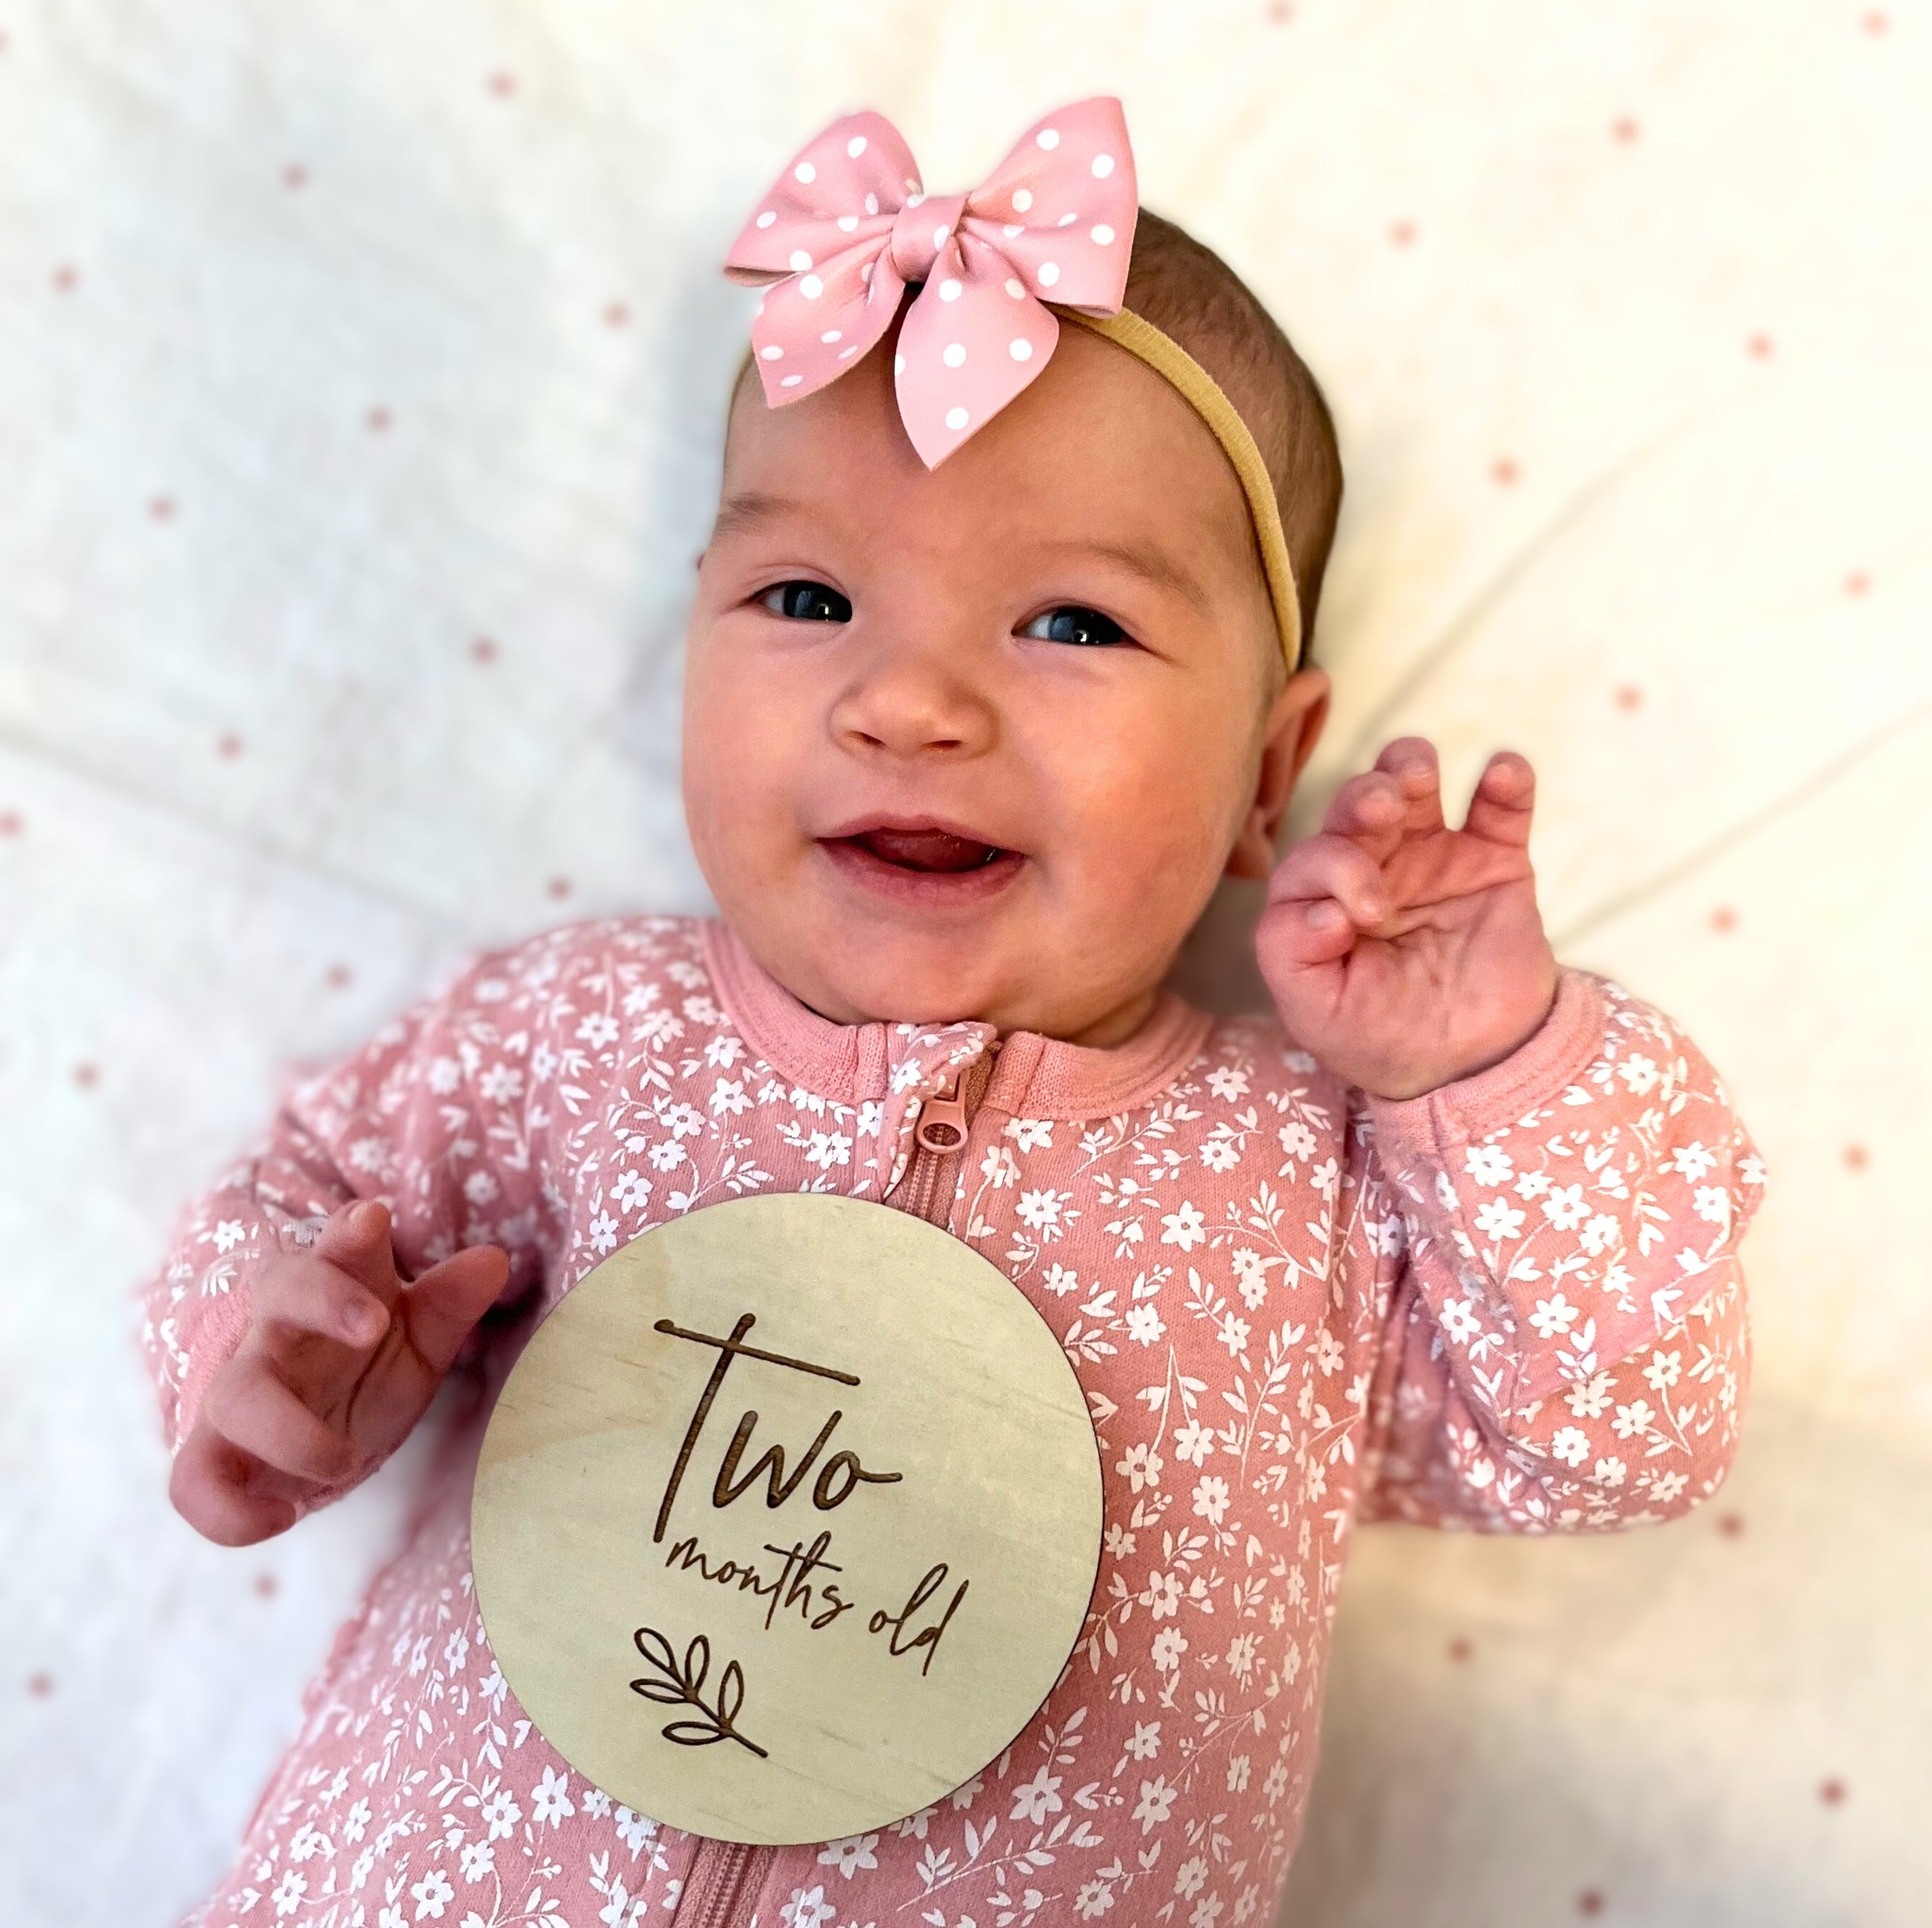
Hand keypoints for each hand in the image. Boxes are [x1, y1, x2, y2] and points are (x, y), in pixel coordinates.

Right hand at [169, 1201, 509, 1546]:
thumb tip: (494, 1260)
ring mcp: (243, 1392)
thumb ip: (451, 1301)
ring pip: (236, 1395)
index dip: (350, 1234)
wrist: (314, 1437)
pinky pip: (193, 1482)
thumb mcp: (420, 1335)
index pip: (336, 1247)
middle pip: (278, 1290)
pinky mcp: (217, 1456)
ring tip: (347, 1462)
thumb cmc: (366, 1368)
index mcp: (334, 1289)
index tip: (372, 1216)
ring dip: (288, 1431)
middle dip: (322, 1299)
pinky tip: (281, 1520)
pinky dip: (227, 1511)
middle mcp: (280, 1331)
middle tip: (374, 1324)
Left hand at [1257, 737, 1558, 1100]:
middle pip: (1355, 806)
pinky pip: (1501, 810)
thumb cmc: (1378, 1035)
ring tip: (1417, 777)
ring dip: (1409, 766)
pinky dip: (1506, 783)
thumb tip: (1317, 910)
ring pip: (1413, 786)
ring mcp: (1433, 855)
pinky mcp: (1496, 860)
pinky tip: (1504, 772)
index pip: (1312, 860)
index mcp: (1322, 897)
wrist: (1470, 1064)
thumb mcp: (1319, 1014)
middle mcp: (1371, 864)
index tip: (1363, 918)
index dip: (1333, 871)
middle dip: (1363, 798)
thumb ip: (1292, 959)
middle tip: (1383, 812)